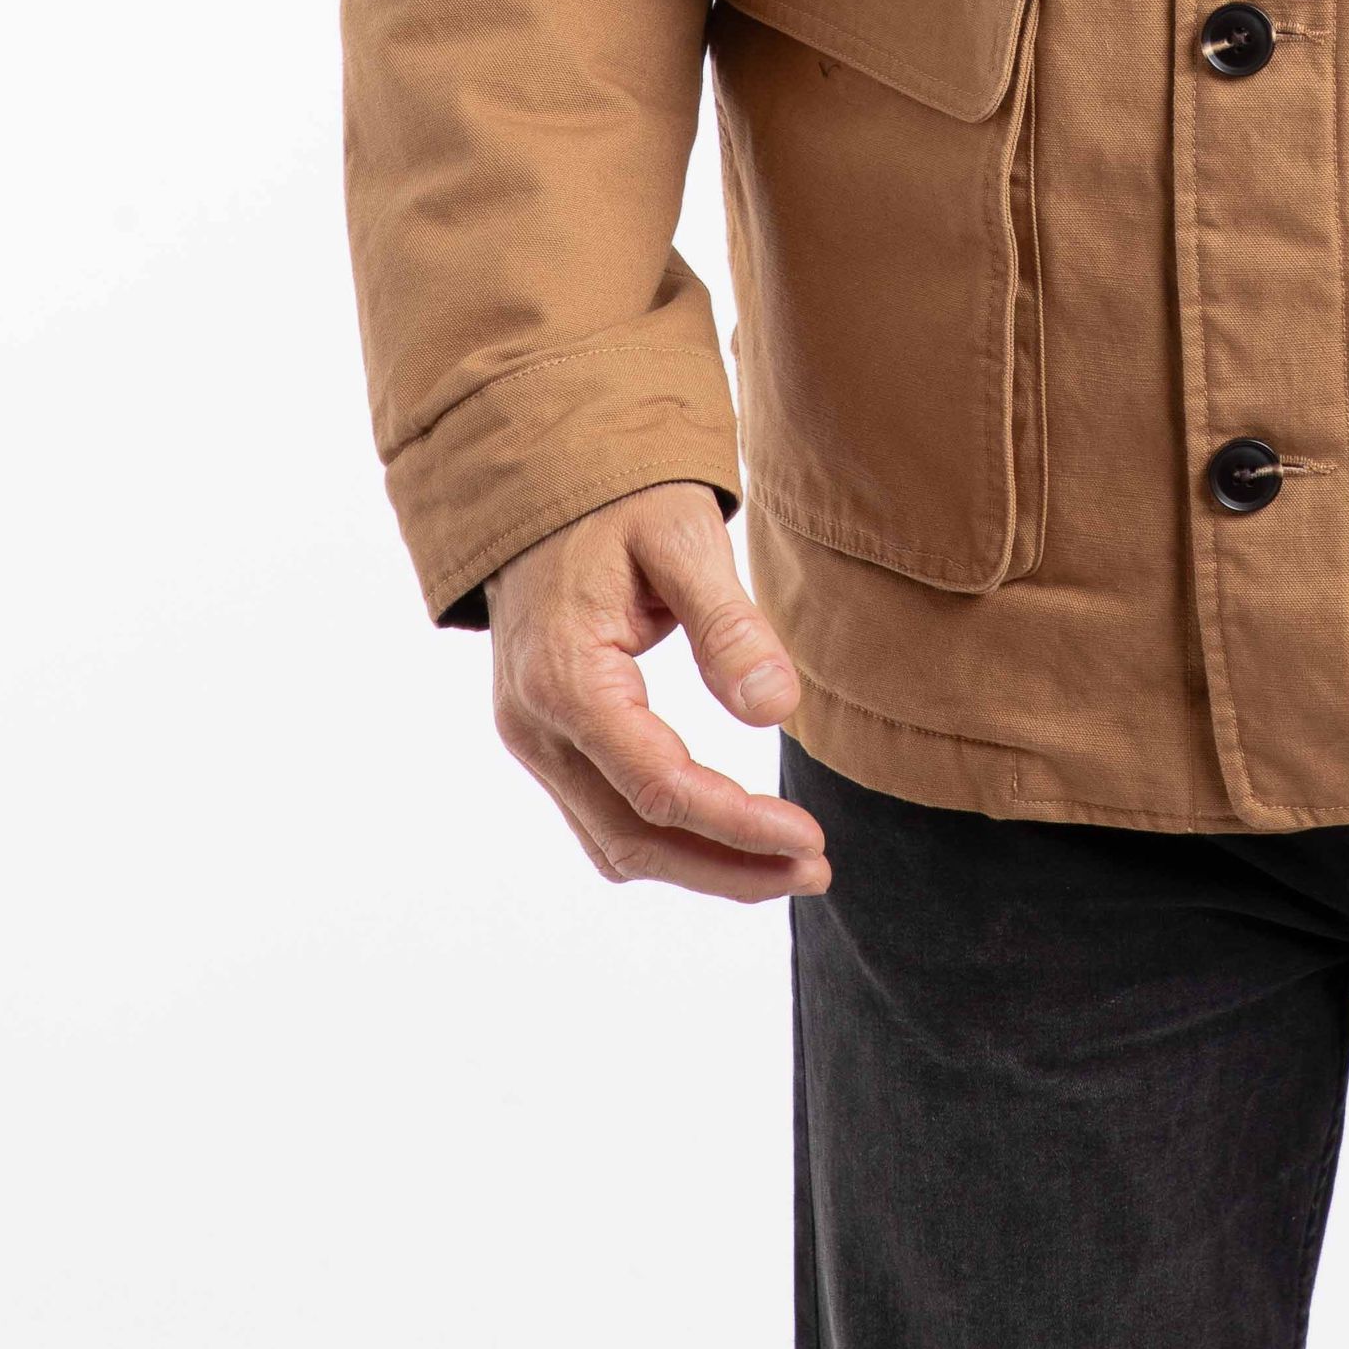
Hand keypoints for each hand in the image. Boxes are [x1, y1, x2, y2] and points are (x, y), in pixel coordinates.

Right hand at [488, 483, 832, 901]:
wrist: (540, 479)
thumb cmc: (617, 498)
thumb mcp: (682, 538)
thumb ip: (728, 625)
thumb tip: (776, 711)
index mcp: (566, 679)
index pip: (658, 787)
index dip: (737, 824)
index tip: (811, 839)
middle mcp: (535, 725)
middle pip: (633, 838)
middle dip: (727, 868)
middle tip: (815, 869)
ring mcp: (532, 738)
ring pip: (614, 843)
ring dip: (700, 867)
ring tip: (785, 866)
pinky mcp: (544, 739)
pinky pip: (600, 816)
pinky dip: (664, 839)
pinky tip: (726, 837)